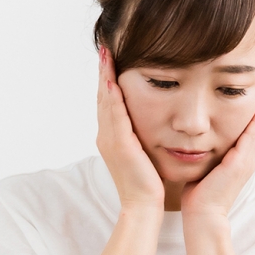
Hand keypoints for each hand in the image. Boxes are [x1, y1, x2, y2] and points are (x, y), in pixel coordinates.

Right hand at [97, 47, 164, 211]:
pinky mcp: (119, 145)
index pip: (109, 102)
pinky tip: (113, 79)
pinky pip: (113, 114)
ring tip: (106, 54)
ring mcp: (109, 140)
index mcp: (113, 137)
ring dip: (105, 76)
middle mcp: (106, 136)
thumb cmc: (148, 184)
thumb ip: (142, 137)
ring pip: (105, 101)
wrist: (143, 206)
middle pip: (103, 96)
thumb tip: (152, 122)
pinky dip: (112, 95)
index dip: (108, 79)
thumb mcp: (143, 153)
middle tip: (105, 48)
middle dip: (103, 72)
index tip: (111, 58)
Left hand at [181, 76, 254, 220]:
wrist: (203, 215)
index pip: (249, 129)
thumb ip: (206, 154)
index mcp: (239, 159)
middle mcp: (247, 158)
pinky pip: (252, 135)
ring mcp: (246, 160)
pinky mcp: (241, 163)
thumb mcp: (204, 168)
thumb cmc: (198, 196)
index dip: (254, 110)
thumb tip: (195, 141)